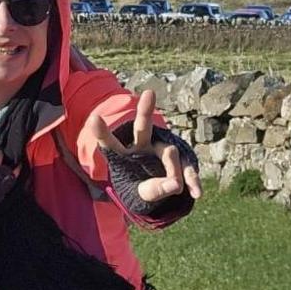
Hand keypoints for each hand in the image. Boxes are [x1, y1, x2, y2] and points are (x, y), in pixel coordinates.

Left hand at [83, 89, 202, 202]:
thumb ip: (153, 190)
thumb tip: (175, 184)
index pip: (110, 143)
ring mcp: (161, 149)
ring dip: (172, 171)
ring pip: (168, 152)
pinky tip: (196, 192)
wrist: (157, 192)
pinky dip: (192, 179)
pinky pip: (187, 166)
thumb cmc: (141, 190)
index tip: (94, 118)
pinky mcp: (180, 158)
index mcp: (123, 154)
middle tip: (149, 94)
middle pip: (142, 127)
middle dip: (145, 111)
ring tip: (175, 188)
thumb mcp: (141, 195)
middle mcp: (142, 145)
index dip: (102, 132)